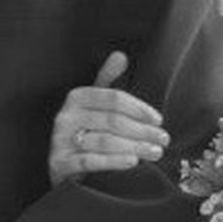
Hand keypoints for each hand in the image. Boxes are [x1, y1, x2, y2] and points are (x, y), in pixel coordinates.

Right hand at [48, 51, 169, 185]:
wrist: (63, 166)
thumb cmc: (85, 130)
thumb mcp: (94, 104)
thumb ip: (107, 80)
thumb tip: (120, 55)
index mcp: (76, 97)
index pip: (113, 98)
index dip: (139, 108)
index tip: (159, 120)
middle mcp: (65, 117)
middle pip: (112, 121)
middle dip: (142, 130)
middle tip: (164, 139)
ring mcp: (60, 141)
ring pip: (104, 141)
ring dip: (134, 147)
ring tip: (155, 152)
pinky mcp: (59, 163)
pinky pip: (90, 162)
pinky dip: (113, 161)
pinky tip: (133, 162)